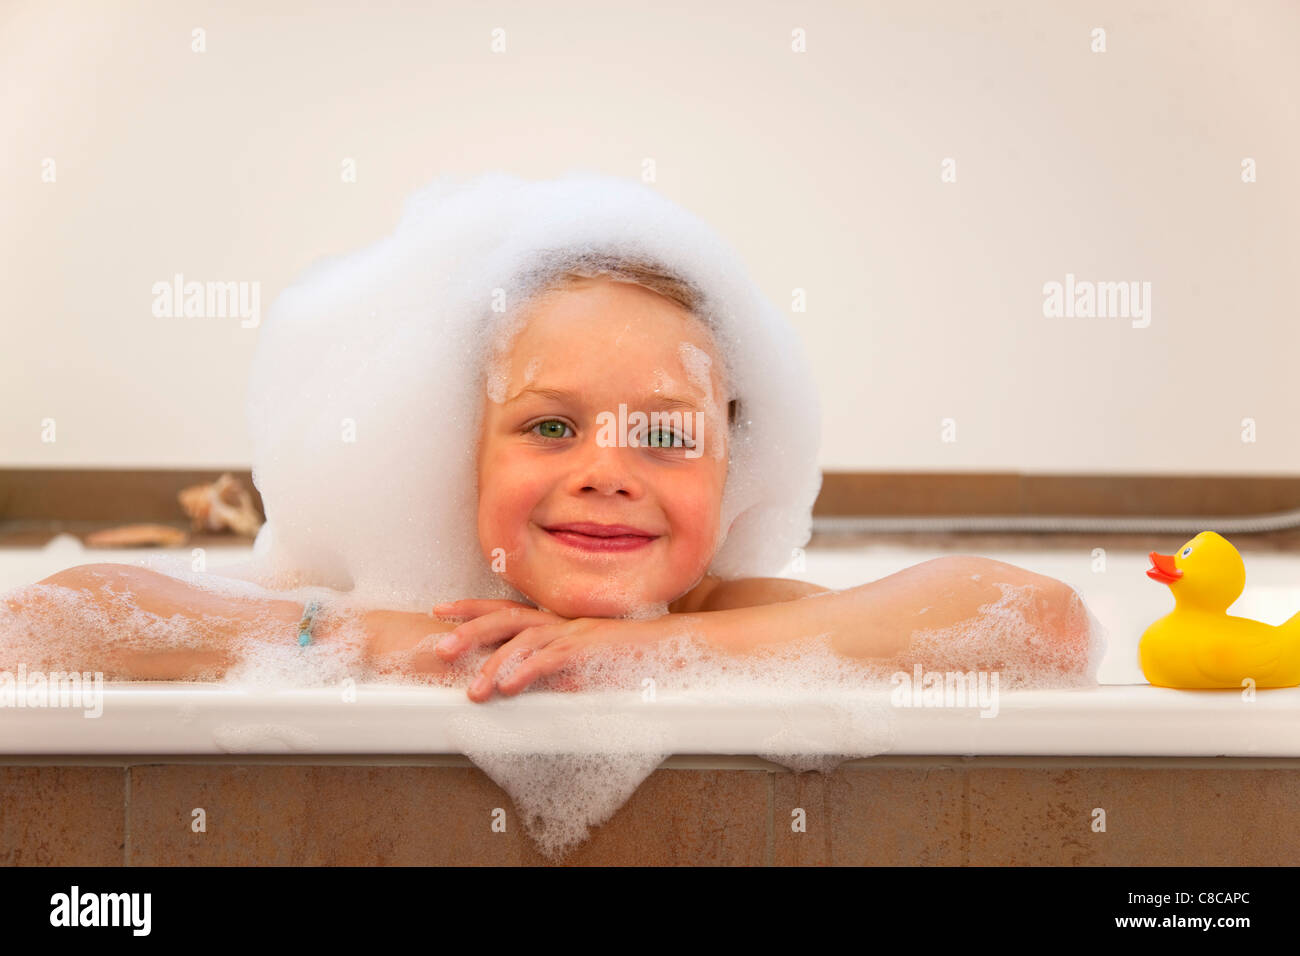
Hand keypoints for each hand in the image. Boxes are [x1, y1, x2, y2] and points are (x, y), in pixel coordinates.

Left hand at [432, 599, 652, 701]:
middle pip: (506, 618)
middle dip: (470, 632)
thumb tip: (515, 683)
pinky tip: (509, 687)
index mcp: (553, 622)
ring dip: (495, 665)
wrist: (666, 650)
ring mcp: (574, 633)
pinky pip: (552, 659)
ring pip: (525, 641)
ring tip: (474, 691)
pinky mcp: (590, 650)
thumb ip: (547, 668)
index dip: (471, 608)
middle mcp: (559, 621)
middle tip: (440, 649)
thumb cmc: (623, 659)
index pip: (505, 609)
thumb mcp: (577, 663)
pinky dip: (528, 672)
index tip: (440, 611)